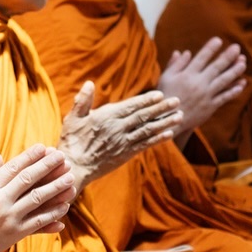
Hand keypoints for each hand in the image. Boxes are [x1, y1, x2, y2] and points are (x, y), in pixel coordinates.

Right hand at [0, 145, 75, 251]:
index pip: (12, 168)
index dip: (29, 156)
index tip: (44, 147)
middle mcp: (0, 201)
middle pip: (28, 179)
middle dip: (47, 166)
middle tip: (62, 157)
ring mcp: (9, 218)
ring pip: (37, 199)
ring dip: (56, 187)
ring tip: (70, 178)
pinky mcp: (15, 234)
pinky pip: (38, 222)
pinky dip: (52, 214)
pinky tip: (65, 207)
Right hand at [60, 83, 182, 189]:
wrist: (75, 167)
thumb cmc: (71, 141)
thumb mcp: (73, 118)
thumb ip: (83, 100)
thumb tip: (89, 83)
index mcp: (106, 117)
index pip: (131, 106)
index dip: (146, 100)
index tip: (160, 95)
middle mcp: (118, 129)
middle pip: (144, 116)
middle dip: (162, 108)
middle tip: (177, 101)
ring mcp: (123, 142)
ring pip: (148, 130)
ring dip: (165, 122)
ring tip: (179, 116)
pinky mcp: (126, 154)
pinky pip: (145, 145)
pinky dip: (158, 139)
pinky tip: (169, 134)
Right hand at [157, 38, 247, 132]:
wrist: (168, 121)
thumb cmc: (165, 96)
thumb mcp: (166, 78)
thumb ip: (175, 64)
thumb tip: (184, 52)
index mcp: (187, 75)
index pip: (201, 58)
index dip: (210, 48)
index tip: (219, 40)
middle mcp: (199, 83)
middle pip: (217, 67)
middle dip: (228, 56)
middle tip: (237, 48)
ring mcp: (206, 95)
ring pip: (224, 81)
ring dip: (235, 71)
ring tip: (243, 62)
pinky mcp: (210, 106)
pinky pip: (225, 97)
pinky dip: (234, 91)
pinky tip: (242, 84)